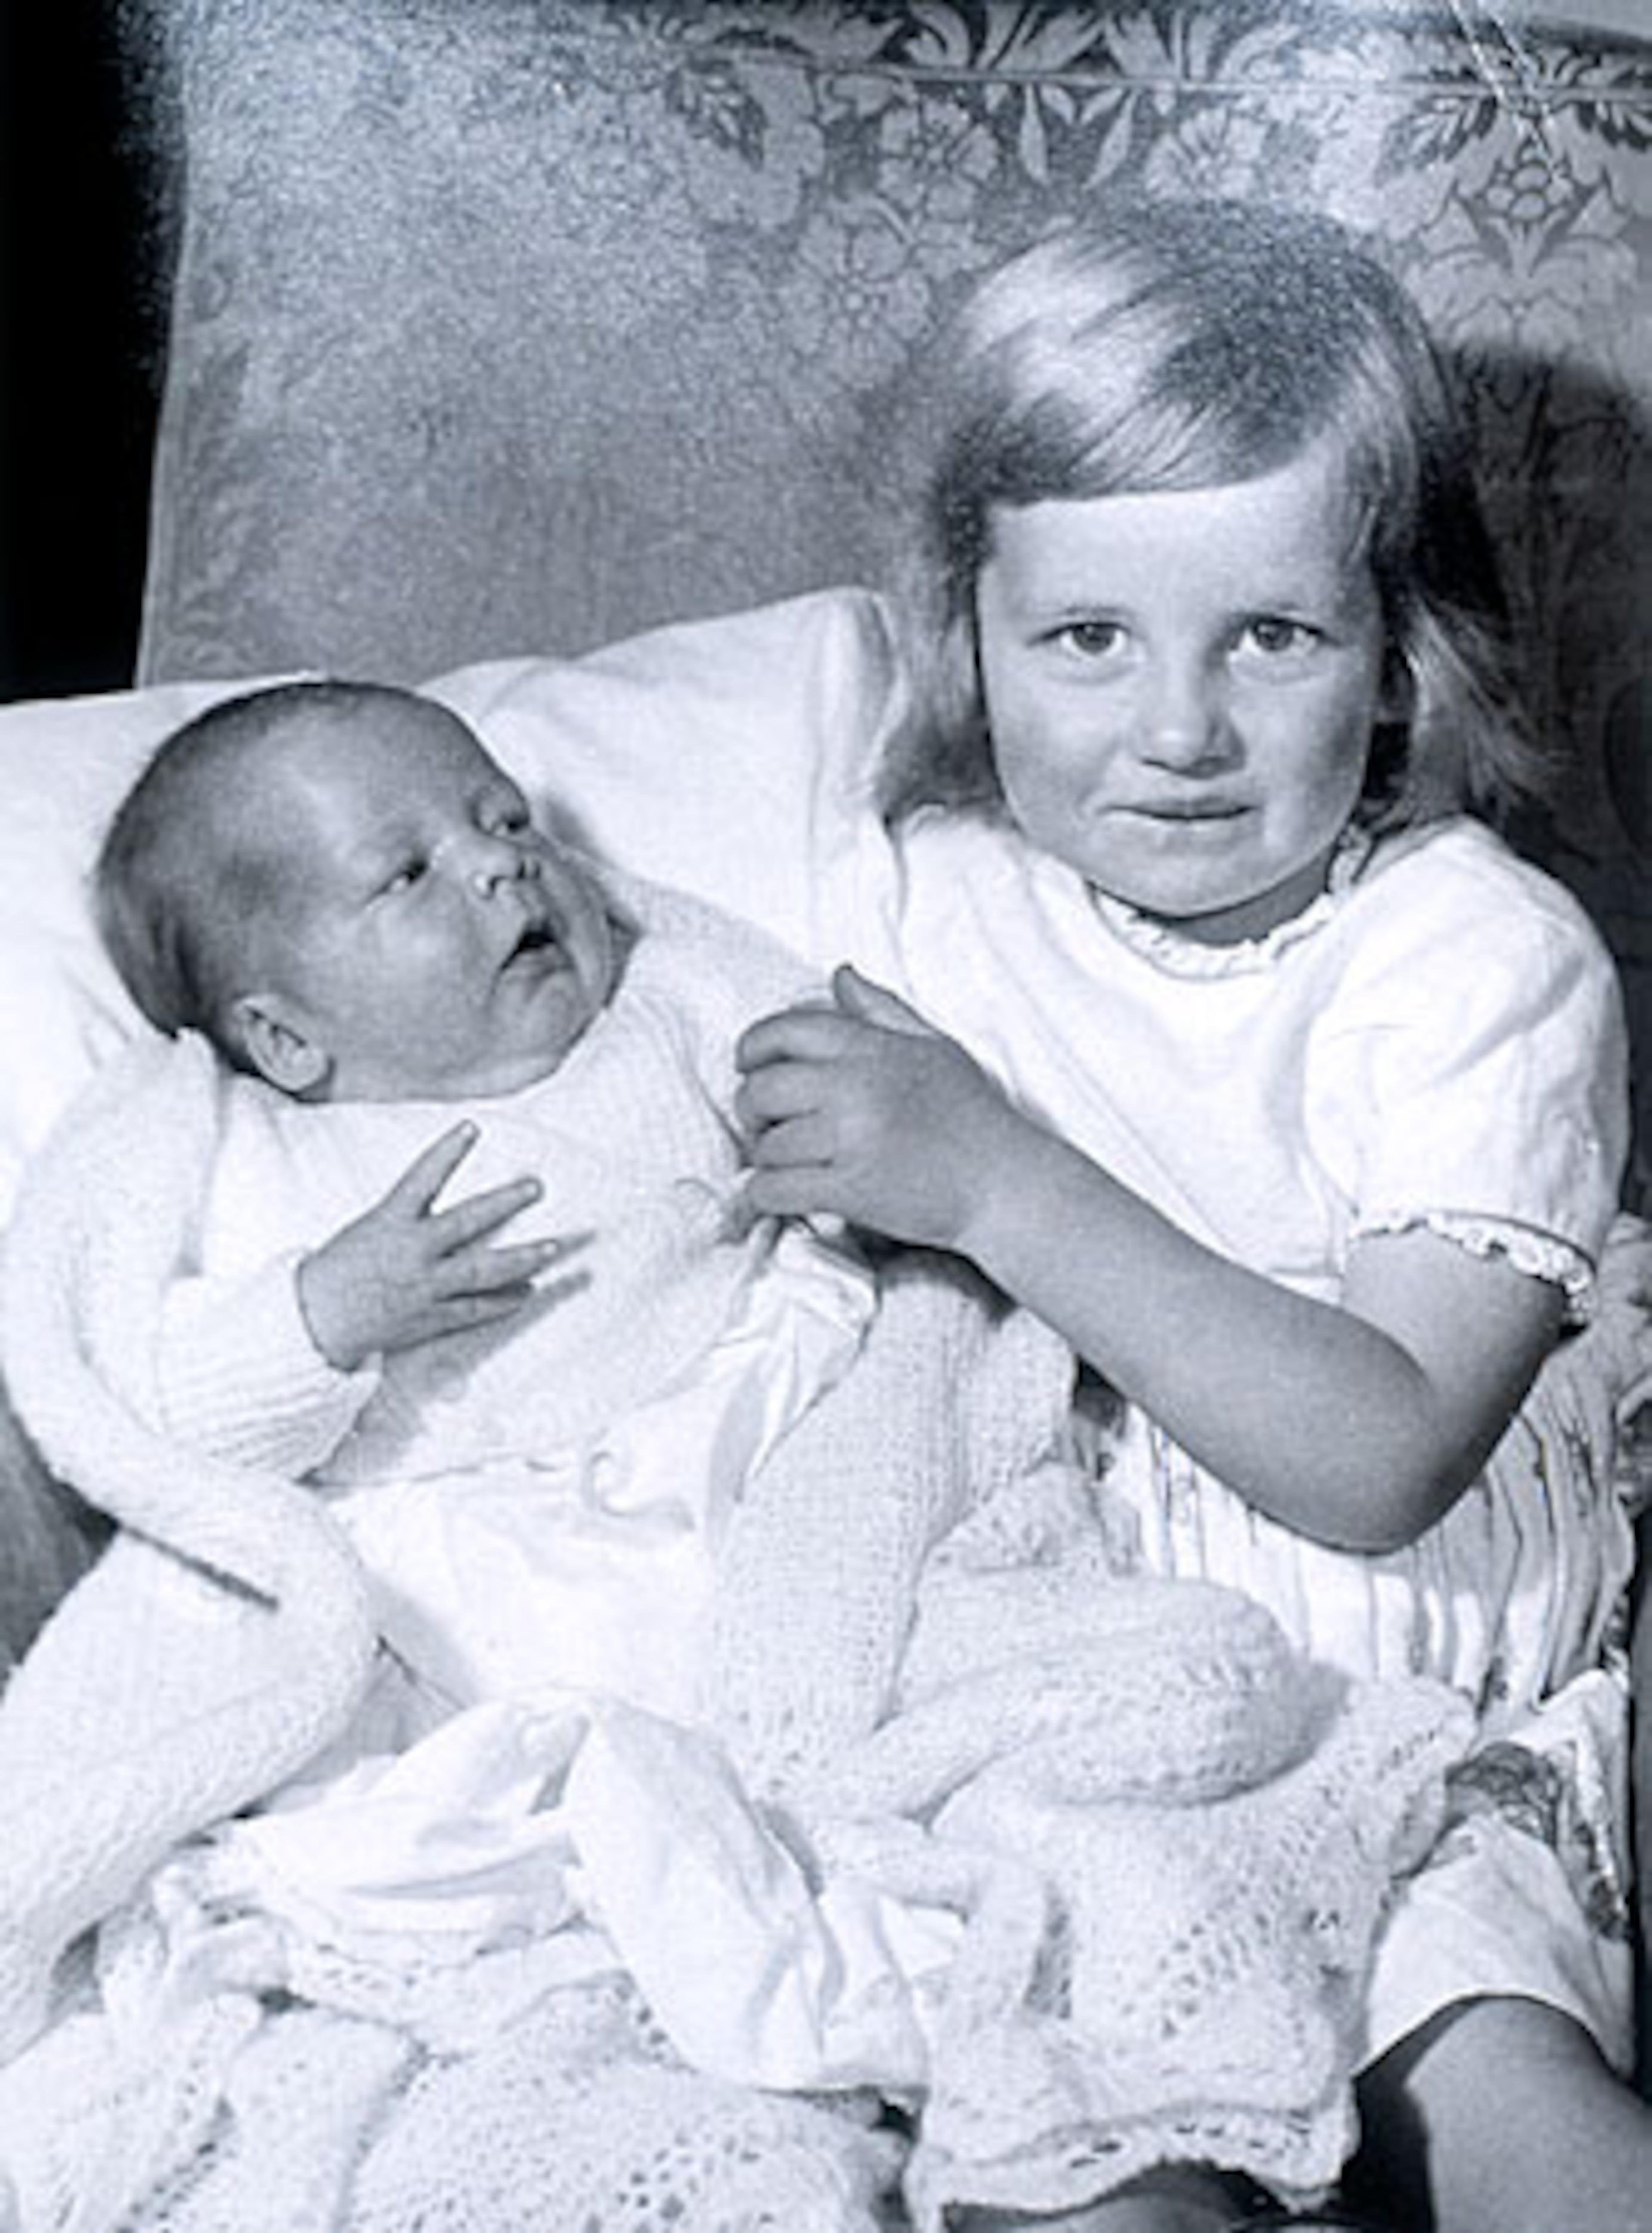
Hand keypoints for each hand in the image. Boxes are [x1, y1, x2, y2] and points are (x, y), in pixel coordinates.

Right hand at [297, 1122, 571, 1371]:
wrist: (316, 1322)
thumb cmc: (338, 1270)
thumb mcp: (367, 1229)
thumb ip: (405, 1216)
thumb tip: (435, 1201)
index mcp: (390, 1222)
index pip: (422, 1178)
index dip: (447, 1152)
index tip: (472, 1127)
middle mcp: (413, 1252)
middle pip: (468, 1222)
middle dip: (505, 1202)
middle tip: (536, 1186)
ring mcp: (426, 1287)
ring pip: (484, 1271)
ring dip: (523, 1259)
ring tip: (553, 1247)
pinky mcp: (432, 1318)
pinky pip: (477, 1309)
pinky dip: (504, 1301)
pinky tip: (527, 1292)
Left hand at [734, 965, 1023, 1250]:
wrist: (1005, 1185)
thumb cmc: (971, 1116)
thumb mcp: (934, 1048)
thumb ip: (882, 1010)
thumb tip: (839, 974)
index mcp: (874, 1048)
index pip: (785, 1030)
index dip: (753, 1047)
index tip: (748, 1065)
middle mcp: (857, 1088)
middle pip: (762, 1090)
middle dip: (753, 1110)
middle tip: (767, 1125)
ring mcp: (853, 1139)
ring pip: (767, 1145)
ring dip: (766, 1159)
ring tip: (787, 1163)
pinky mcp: (851, 1190)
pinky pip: (775, 1189)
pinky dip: (765, 1195)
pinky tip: (779, 1195)